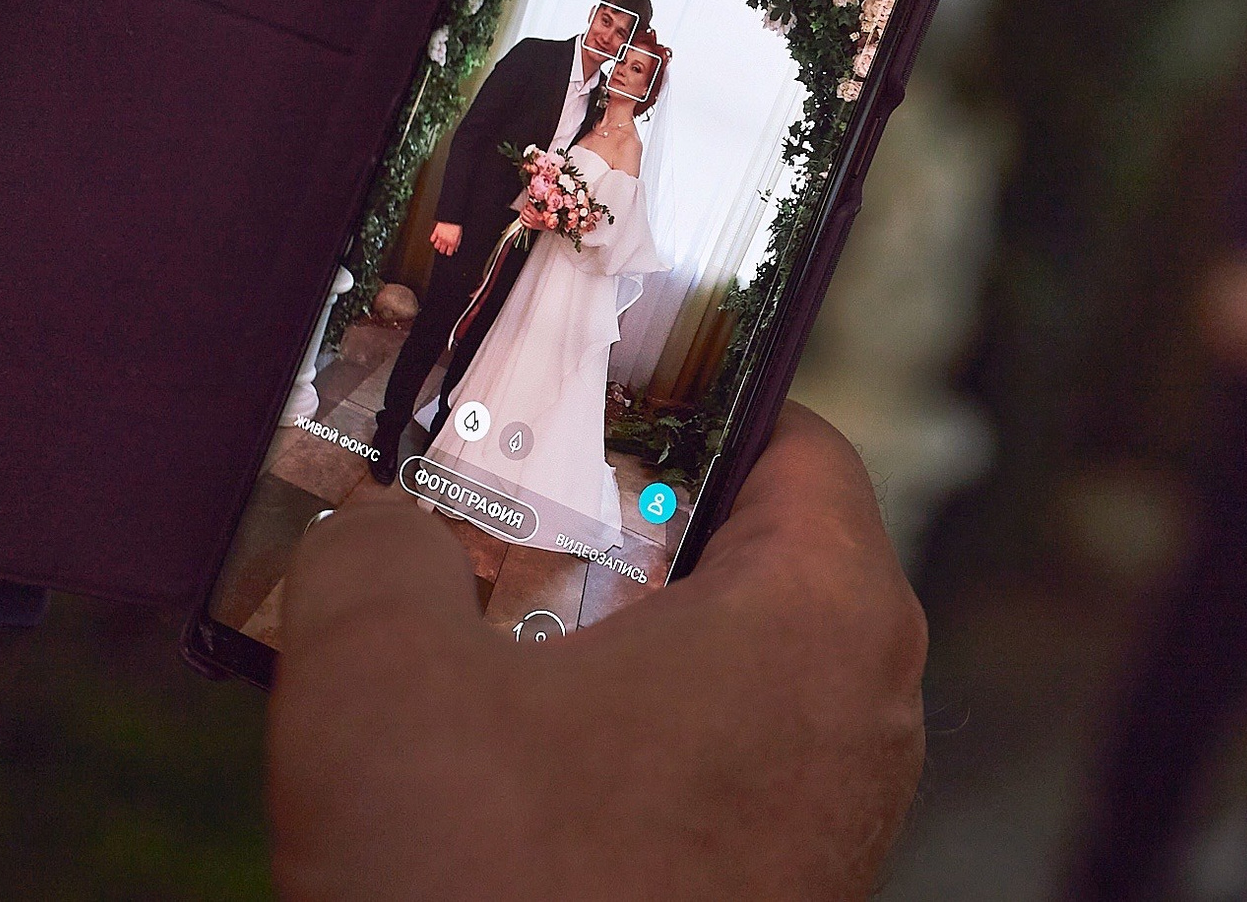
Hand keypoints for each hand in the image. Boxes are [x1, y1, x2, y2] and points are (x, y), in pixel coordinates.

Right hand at [269, 402, 925, 899]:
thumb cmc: (495, 893)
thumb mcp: (381, 677)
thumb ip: (376, 550)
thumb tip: (379, 526)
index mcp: (829, 611)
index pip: (796, 438)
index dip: (689, 398)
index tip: (592, 395)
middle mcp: (870, 703)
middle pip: (759, 554)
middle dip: (627, 533)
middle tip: (506, 521)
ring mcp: (839, 811)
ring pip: (734, 671)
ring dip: (617, 650)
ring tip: (486, 647)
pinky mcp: (790, 894)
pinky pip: (720, 773)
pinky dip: (632, 750)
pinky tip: (515, 770)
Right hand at [429, 222, 462, 255]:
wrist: (452, 217)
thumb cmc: (457, 225)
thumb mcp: (460, 235)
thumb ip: (457, 243)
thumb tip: (455, 249)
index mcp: (452, 242)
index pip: (449, 253)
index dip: (449, 252)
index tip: (449, 250)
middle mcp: (445, 241)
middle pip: (441, 251)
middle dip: (443, 249)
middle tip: (445, 247)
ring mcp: (440, 237)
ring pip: (436, 246)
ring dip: (438, 245)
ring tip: (441, 243)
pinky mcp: (435, 232)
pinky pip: (432, 239)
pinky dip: (433, 240)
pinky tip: (437, 238)